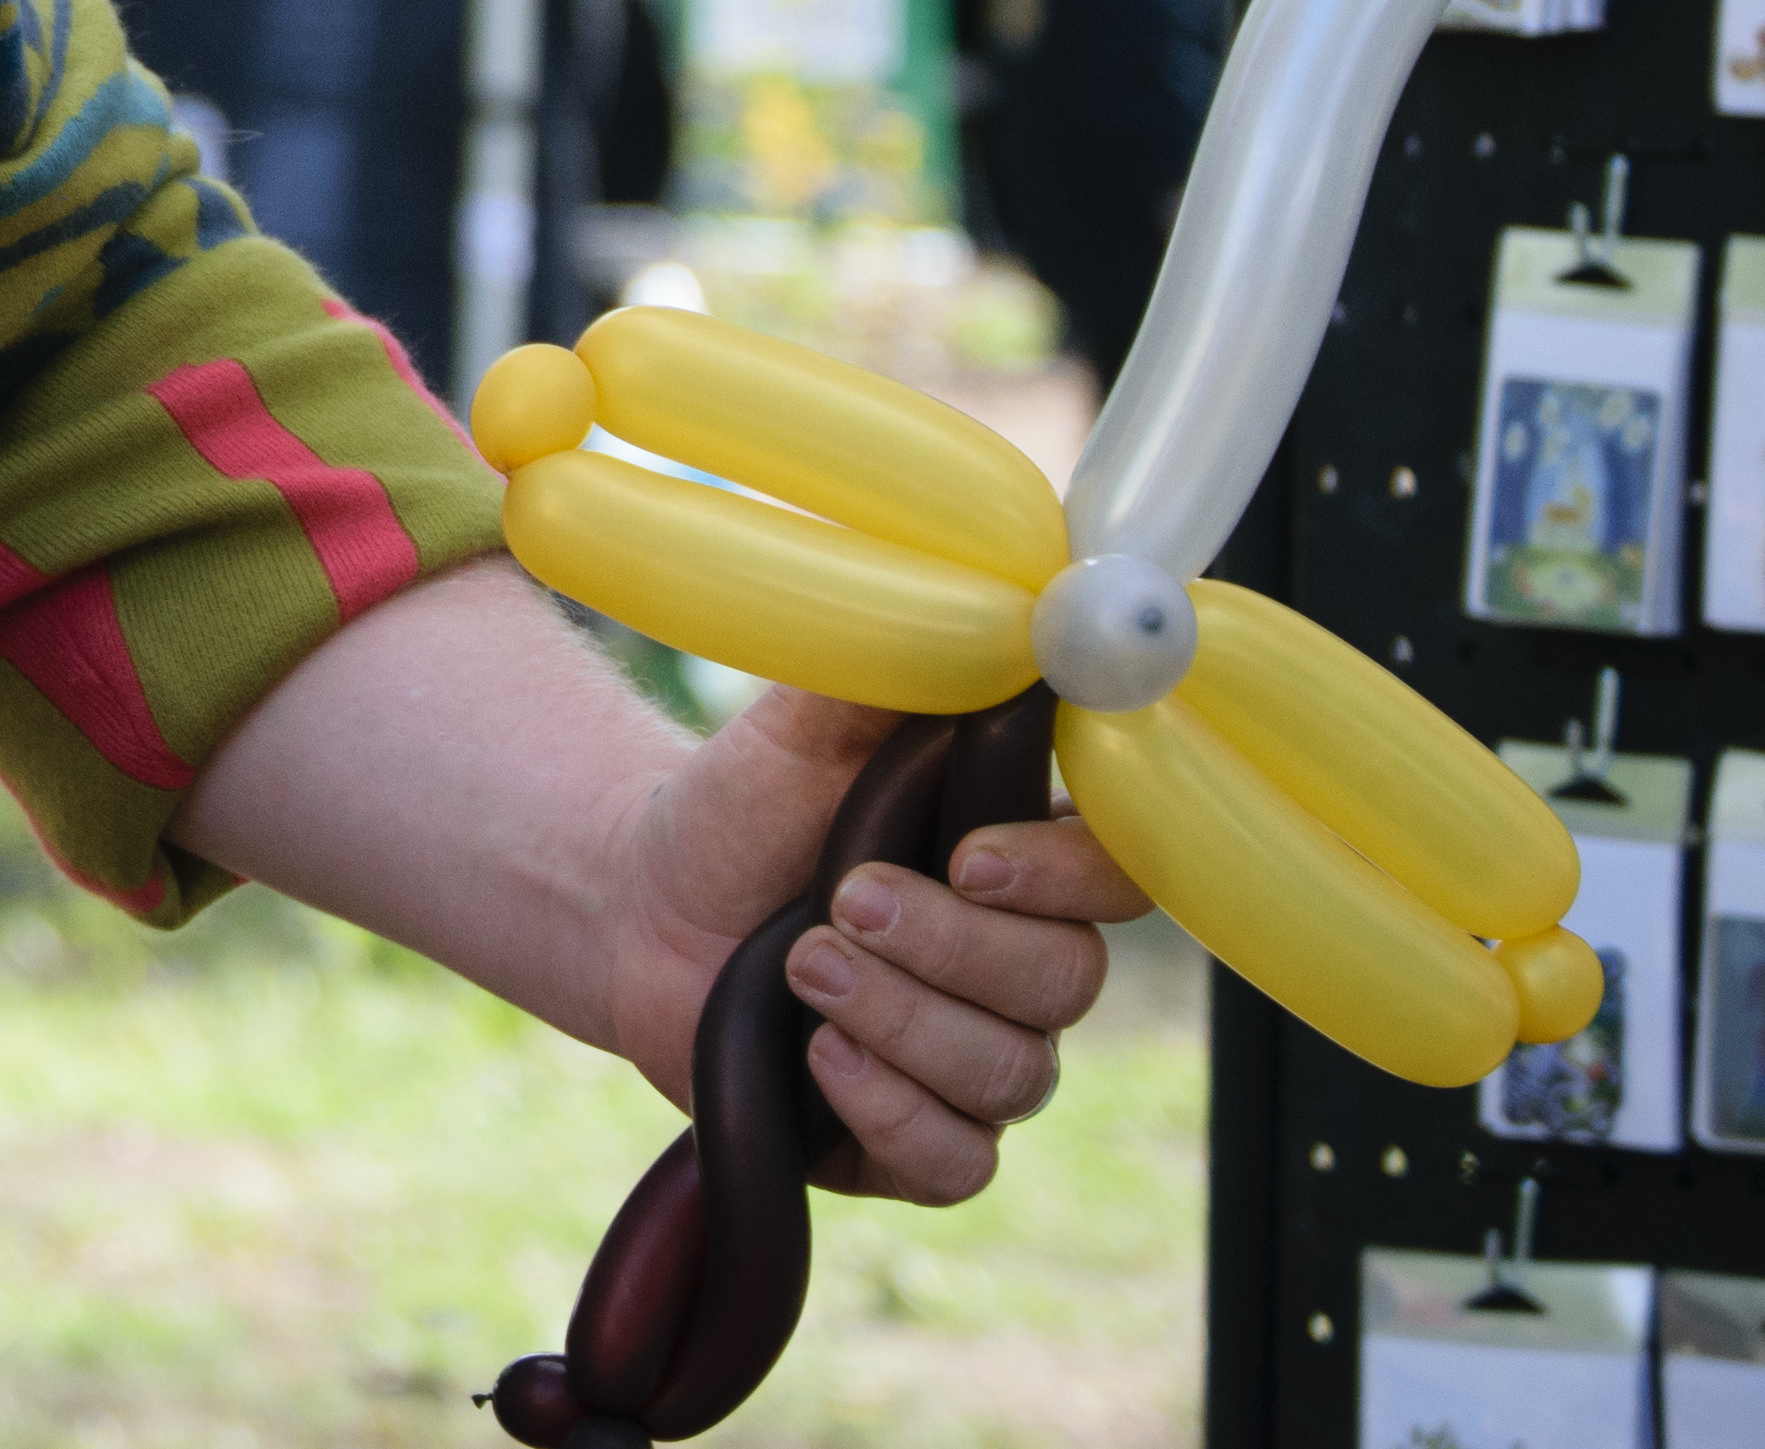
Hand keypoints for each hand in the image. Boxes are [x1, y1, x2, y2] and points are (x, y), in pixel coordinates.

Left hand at [591, 688, 1149, 1206]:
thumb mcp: (799, 722)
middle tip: (841, 900)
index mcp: (1022, 859)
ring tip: (800, 964)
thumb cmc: (742, 805)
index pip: (1123, 876)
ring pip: (1010, 1072)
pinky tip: (822, 1058)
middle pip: (1066, 980)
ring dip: (900, 1018)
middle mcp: (1022, 965)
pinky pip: (959, 1161)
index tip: (968, 853)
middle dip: (948, 945)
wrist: (642, 904)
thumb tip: (993, 604)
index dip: (1065, 874)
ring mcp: (977, 1057)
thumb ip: (890, 670)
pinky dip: (892, 1112)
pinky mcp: (917, 1138)